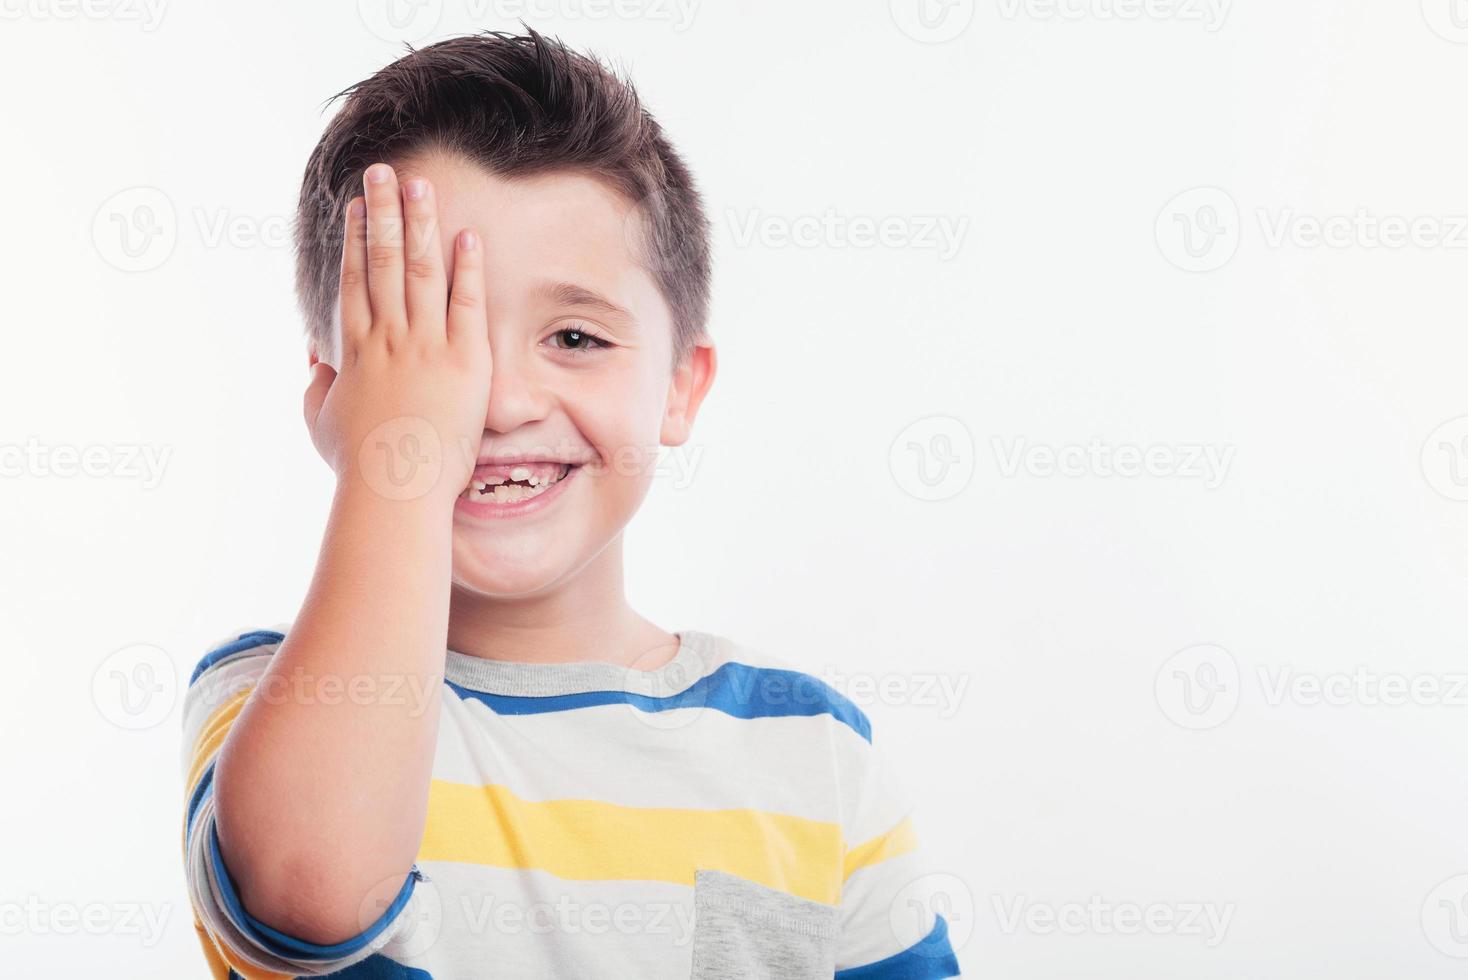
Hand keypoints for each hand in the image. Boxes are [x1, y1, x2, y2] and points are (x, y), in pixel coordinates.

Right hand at [304, 162, 490, 505]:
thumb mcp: (323, 423)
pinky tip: (467, 236)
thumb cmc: (359, 466)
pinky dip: (466, 269)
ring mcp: (425, 346)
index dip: (355, 238)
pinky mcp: (464, 361)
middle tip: (385, 171)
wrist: (393, 489)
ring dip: (421, 224)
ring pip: (420, 271)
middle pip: (382, 260)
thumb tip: (316, 364)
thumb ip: (318, 388)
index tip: (357, 205)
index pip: (354, 280)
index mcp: (356, 351)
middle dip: (384, 212)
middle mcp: (388, 339)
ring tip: (421, 185)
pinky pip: (466, 304)